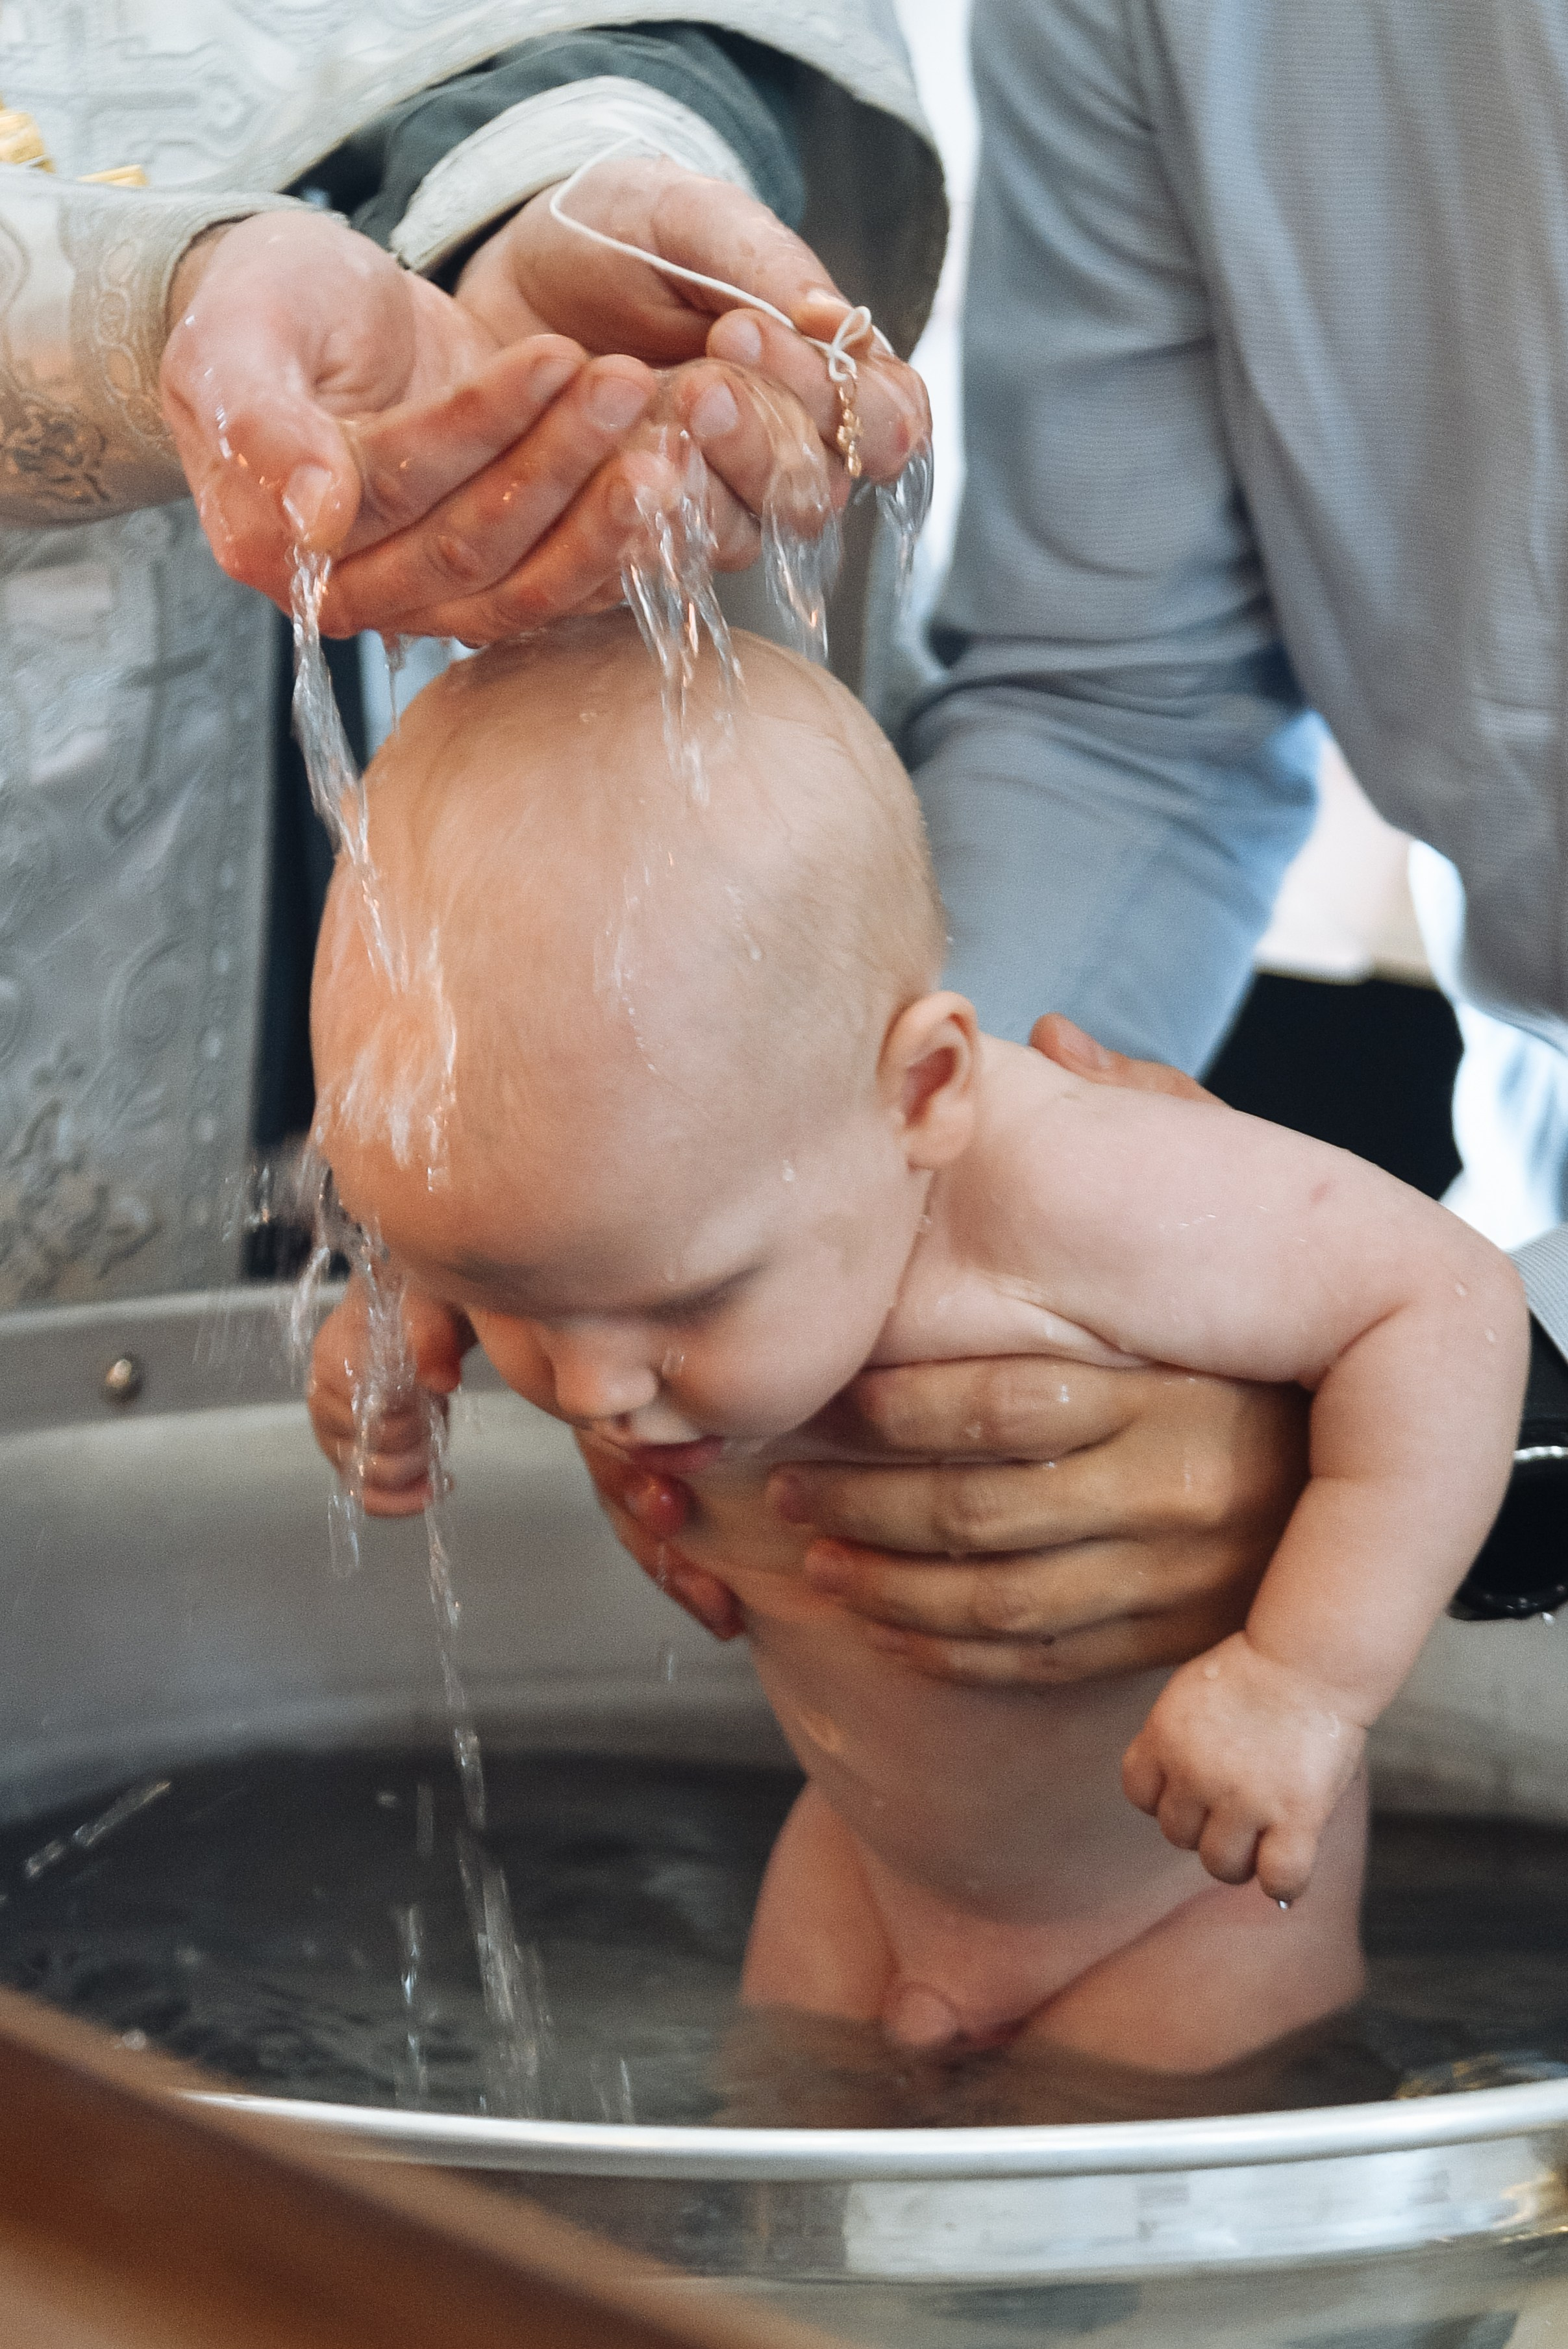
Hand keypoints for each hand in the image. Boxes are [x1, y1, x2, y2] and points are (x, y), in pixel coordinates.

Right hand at [163, 209, 684, 633]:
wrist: (301, 316)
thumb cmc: (256, 306)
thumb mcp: (236, 334)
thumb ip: (261, 423)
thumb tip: (312, 518)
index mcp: (279, 547)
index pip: (404, 498)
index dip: (483, 432)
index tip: (555, 355)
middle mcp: (356, 593)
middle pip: (478, 551)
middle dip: (564, 465)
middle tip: (634, 382)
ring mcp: (429, 596)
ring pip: (532, 580)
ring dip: (606, 511)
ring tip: (670, 428)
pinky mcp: (491, 578)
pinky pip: (566, 585)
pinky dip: (625, 539)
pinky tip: (677, 475)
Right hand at [308, 1277, 473, 1515]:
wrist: (412, 1315)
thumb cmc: (419, 1308)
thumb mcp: (431, 1305)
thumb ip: (433, 1334)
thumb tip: (441, 1381)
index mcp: (333, 1357)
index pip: (368, 1406)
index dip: (408, 1410)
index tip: (432, 1392)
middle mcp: (322, 1398)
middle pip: (371, 1445)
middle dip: (416, 1435)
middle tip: (436, 1410)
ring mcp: (331, 1433)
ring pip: (369, 1475)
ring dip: (414, 1463)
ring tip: (434, 1438)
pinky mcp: (346, 1456)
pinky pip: (365, 1495)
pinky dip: (401, 1501)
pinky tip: (434, 1488)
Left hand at [459, 155, 929, 507]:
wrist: (505, 275)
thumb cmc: (611, 236)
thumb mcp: (683, 216)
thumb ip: (764, 262)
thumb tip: (834, 321)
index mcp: (822, 377)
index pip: (889, 422)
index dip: (852, 404)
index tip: (755, 332)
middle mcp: (783, 455)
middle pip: (816, 490)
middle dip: (763, 435)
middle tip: (700, 380)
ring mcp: (714, 505)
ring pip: (747, 532)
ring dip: (706, 477)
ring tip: (651, 410)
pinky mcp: (643, 538)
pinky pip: (665, 559)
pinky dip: (641, 515)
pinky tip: (608, 466)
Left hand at [580, 1013, 1308, 1679]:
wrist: (1374, 1461)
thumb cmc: (1262, 1318)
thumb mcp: (1225, 1211)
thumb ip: (1143, 1124)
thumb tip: (1055, 1034)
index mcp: (1177, 1392)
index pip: (1003, 1409)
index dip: (890, 1414)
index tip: (818, 1401)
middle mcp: (1182, 1493)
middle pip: (982, 1512)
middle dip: (864, 1503)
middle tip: (782, 1485)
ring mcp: (1181, 1578)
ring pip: (1001, 1599)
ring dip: (888, 1583)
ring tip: (812, 1554)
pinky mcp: (1177, 1638)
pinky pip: (1043, 1660)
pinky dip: (953, 1648)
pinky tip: (884, 1624)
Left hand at [1122, 1631, 1367, 1901]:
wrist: (1310, 1656)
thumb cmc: (1257, 1668)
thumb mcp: (1191, 1694)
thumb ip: (1177, 1739)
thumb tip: (1176, 1782)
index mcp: (1163, 1738)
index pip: (1140, 1795)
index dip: (1166, 1796)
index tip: (1193, 1788)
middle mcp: (1195, 1774)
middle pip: (1178, 1835)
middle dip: (1204, 1826)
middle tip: (1236, 1808)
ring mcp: (1244, 1799)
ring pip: (1221, 1864)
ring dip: (1239, 1858)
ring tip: (1262, 1837)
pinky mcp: (1295, 1816)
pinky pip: (1279, 1879)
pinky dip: (1283, 1883)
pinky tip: (1290, 1862)